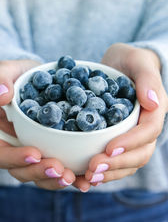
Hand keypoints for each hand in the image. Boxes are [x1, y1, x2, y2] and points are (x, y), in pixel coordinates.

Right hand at [0, 60, 75, 189]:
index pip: (1, 154)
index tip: (35, 153)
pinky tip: (87, 179)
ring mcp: (39, 151)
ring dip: (58, 180)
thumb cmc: (21, 75)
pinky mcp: (58, 151)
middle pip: (23, 171)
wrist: (46, 77)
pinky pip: (63, 168)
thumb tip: (0, 98)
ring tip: (74, 177)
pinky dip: (75, 176)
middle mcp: (18, 147)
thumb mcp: (7, 70)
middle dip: (41, 173)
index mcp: (1, 134)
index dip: (15, 159)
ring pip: (43, 175)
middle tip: (60, 169)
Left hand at [73, 43, 167, 191]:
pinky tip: (83, 176)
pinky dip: (102, 170)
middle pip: (139, 153)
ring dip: (109, 173)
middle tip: (92, 169)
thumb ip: (147, 78)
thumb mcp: (137, 60)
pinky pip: (114, 159)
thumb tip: (153, 101)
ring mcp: (132, 135)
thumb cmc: (130, 60)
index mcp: (153, 110)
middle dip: (117, 164)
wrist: (120, 65)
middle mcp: (145, 126)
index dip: (131, 142)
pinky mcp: (118, 138)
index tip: (109, 148)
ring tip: (87, 178)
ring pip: (128, 162)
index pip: (148, 131)